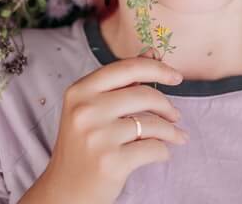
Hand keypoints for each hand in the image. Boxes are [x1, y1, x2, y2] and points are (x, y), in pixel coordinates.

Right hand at [18, 56, 188, 203]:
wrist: (65, 192)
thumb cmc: (83, 146)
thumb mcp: (92, 108)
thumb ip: (121, 81)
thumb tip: (153, 52)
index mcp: (80, 90)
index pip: (128, 68)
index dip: (157, 69)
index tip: (176, 77)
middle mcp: (85, 110)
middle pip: (144, 94)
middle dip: (166, 105)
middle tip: (175, 115)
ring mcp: (97, 136)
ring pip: (152, 123)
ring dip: (170, 130)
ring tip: (176, 136)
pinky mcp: (111, 161)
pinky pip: (153, 148)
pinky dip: (164, 151)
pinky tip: (162, 153)